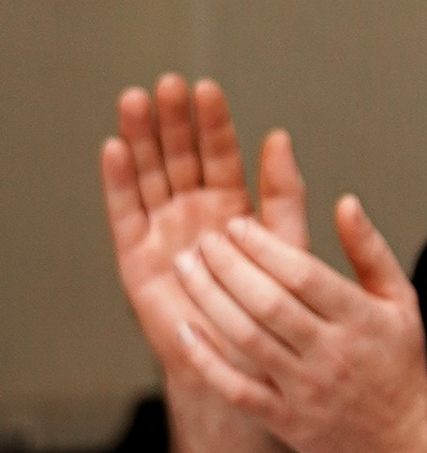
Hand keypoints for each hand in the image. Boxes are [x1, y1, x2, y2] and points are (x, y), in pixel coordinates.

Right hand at [102, 77, 308, 381]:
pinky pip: (125, 213)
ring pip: (149, 175)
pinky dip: (118, 182)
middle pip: (179, 156)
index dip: (213, 123)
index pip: (220, 154)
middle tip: (167, 86)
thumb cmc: (274, 313)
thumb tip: (280, 137)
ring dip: (140, 138)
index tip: (206, 89)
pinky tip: (114, 148)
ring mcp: (163, 231)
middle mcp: (193, 213)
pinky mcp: (136, 257)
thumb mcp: (287, 247)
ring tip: (135, 101)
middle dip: (173, 121)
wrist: (247, 366)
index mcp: (232, 207)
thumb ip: (283, 196)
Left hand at [164, 192, 426, 452]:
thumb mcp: (400, 301)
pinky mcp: (286, 421)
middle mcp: (333, 354)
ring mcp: (307, 390)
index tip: (235, 225)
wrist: (403, 442)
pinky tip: (184, 329)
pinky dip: (207, 360)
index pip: (303, 275)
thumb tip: (344, 202)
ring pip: (247, 339)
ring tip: (184, 269)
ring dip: (208, 300)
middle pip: (268, 303)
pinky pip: (237, 389)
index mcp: (361, 319)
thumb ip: (370, 250)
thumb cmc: (398, 363)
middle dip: (227, 266)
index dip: (262, 246)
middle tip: (202, 241)